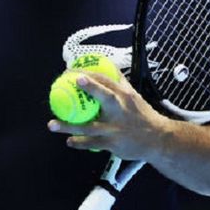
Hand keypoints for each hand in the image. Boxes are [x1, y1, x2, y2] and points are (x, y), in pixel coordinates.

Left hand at [47, 72, 172, 159]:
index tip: (74, 71)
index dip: (92, 74)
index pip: (108, 81)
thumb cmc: (143, 116)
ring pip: (89, 127)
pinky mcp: (112, 143)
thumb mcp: (134, 97)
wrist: (158, 140)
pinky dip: (79, 143)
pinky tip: (69, 141)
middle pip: (105, 96)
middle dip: (90, 87)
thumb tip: (109, 66)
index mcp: (125, 97)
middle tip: (72, 81)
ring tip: (52, 124)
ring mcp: (115, 128)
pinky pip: (92, 143)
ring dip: (69, 126)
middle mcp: (120, 110)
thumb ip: (120, 83)